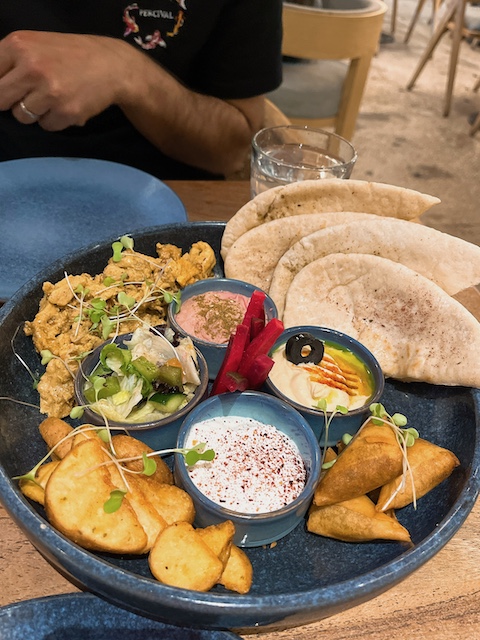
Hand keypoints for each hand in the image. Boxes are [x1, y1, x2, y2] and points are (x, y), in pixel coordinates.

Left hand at [0, 30, 134, 129]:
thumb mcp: (35, 46)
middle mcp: (32, 67)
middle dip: (12, 101)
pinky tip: (66, 105)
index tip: (10, 90)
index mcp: (19, 45)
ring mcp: (49, 91)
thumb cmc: (70, 55)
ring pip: (22, 116)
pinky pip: (46, 126)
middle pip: (0, 100)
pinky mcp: (66, 112)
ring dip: (34, 112)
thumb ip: (11, 62)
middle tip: (29, 95)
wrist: (111, 66)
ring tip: (52, 98)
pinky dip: (54, 120)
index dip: (0, 87)